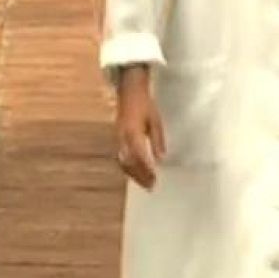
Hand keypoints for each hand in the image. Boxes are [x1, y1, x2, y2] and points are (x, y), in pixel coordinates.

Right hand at [114, 66, 166, 189]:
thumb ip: (157, 139)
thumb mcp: (155, 120)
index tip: (155, 179)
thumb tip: (161, 159)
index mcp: (132, 131)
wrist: (129, 90)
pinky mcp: (117, 138)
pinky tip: (136, 173)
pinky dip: (128, 168)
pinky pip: (120, 157)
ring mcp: (117, 138)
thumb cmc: (145, 104)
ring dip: (133, 174)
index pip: (139, 156)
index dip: (146, 169)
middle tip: (151, 187)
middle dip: (140, 176)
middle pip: (129, 162)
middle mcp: (122, 137)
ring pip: (123, 161)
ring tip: (145, 183)